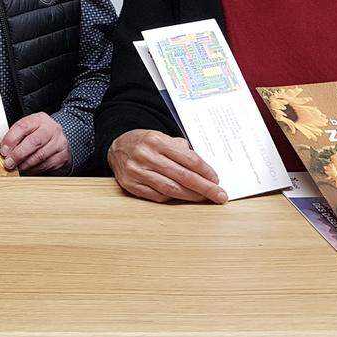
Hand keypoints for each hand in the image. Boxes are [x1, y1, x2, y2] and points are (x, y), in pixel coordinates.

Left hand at [0, 112, 70, 173]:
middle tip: (9, 163)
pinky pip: (46, 165)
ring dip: (25, 164)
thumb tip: (4, 152)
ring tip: (17, 168)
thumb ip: (15, 139)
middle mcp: (51, 128)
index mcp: (39, 119)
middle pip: (34, 141)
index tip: (3, 151)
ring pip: (40, 156)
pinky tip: (28, 170)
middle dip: (18, 154)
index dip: (11, 139)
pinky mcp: (63, 156)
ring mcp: (59, 142)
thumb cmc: (38, 136)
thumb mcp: (27, 131)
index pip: (23, 126)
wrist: (57, 143)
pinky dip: (34, 169)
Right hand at [107, 129, 226, 203]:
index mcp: (157, 140)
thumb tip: (204, 170)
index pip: (188, 159)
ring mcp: (136, 172)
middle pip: (182, 176)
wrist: (116, 146)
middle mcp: (145, 156)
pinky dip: (172, 198)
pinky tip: (183, 197)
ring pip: (171, 189)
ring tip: (204, 199)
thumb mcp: (162, 137)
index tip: (216, 180)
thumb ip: (181, 150)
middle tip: (219, 195)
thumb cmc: (145, 143)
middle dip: (204, 188)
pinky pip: (157, 196)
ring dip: (191, 196)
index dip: (205, 171)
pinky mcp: (130, 185)